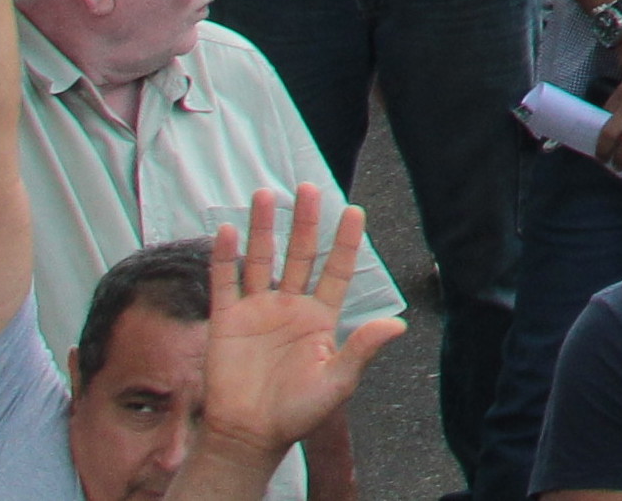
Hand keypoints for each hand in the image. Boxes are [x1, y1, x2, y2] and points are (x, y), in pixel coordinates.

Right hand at [188, 197, 403, 464]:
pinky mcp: (227, 321)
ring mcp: (257, 310)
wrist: (251, 434)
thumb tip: (397, 325)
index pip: (337, 270)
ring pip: (262, 260)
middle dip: (305, 222)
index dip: (346, 242)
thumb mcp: (338, 381)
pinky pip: (225, 282)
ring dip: (263, 228)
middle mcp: (290, 306)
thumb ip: (362, 350)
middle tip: (309, 187)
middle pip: (300, 255)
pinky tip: (227, 230)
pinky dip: (224, 256)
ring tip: (265, 194)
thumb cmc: (298, 412)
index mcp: (321, 317)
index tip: (354, 211)